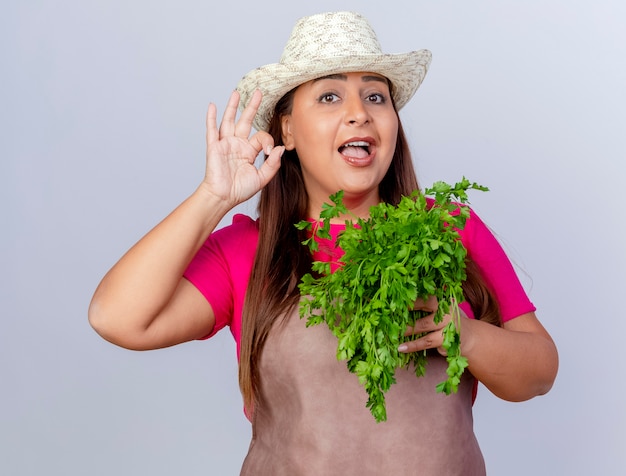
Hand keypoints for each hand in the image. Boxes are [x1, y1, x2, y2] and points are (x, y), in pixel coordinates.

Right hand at [201, 89, 283, 205]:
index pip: (261, 136)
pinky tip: (212, 106)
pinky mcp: (214, 147)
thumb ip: (272, 164)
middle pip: (245, 121)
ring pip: (229, 121)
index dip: (268, 141)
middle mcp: (237, 144)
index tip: (269, 153)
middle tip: (259, 92)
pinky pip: (212, 130)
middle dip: (252, 107)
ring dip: (232, 107)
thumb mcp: (262, 178)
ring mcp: (225, 144)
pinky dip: (211, 118)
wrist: (223, 197)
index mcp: (249, 151)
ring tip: (236, 93)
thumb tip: (281, 148)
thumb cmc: (240, 190)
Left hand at [398, 296, 463, 355]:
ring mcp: (449, 323)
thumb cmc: (444, 320)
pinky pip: (427, 342)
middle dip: (409, 306)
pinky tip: (401, 348)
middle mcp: (447, 308)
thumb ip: (423, 305)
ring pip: (425, 324)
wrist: (468, 337)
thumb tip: (396, 304)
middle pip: (428, 303)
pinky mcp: (447, 339)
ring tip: (393, 333)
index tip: (396, 295)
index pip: (427, 291)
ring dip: (407, 329)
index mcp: (443, 298)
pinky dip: (413, 345)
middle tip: (392, 310)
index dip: (412, 293)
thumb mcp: (437, 309)